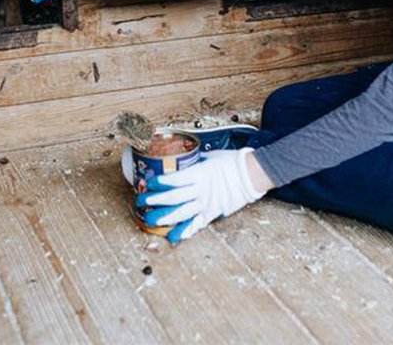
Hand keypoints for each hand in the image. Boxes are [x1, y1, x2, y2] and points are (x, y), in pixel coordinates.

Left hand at [135, 148, 265, 244]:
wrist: (251, 174)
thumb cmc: (231, 162)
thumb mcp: (210, 157)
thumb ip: (195, 162)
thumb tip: (183, 161)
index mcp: (199, 174)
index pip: (175, 179)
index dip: (160, 182)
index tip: (148, 183)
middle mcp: (201, 190)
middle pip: (174, 197)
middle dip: (155, 200)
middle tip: (141, 201)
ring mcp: (207, 203)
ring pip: (182, 213)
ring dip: (165, 217)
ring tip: (151, 220)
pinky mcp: (213, 213)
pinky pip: (197, 224)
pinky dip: (185, 231)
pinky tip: (173, 236)